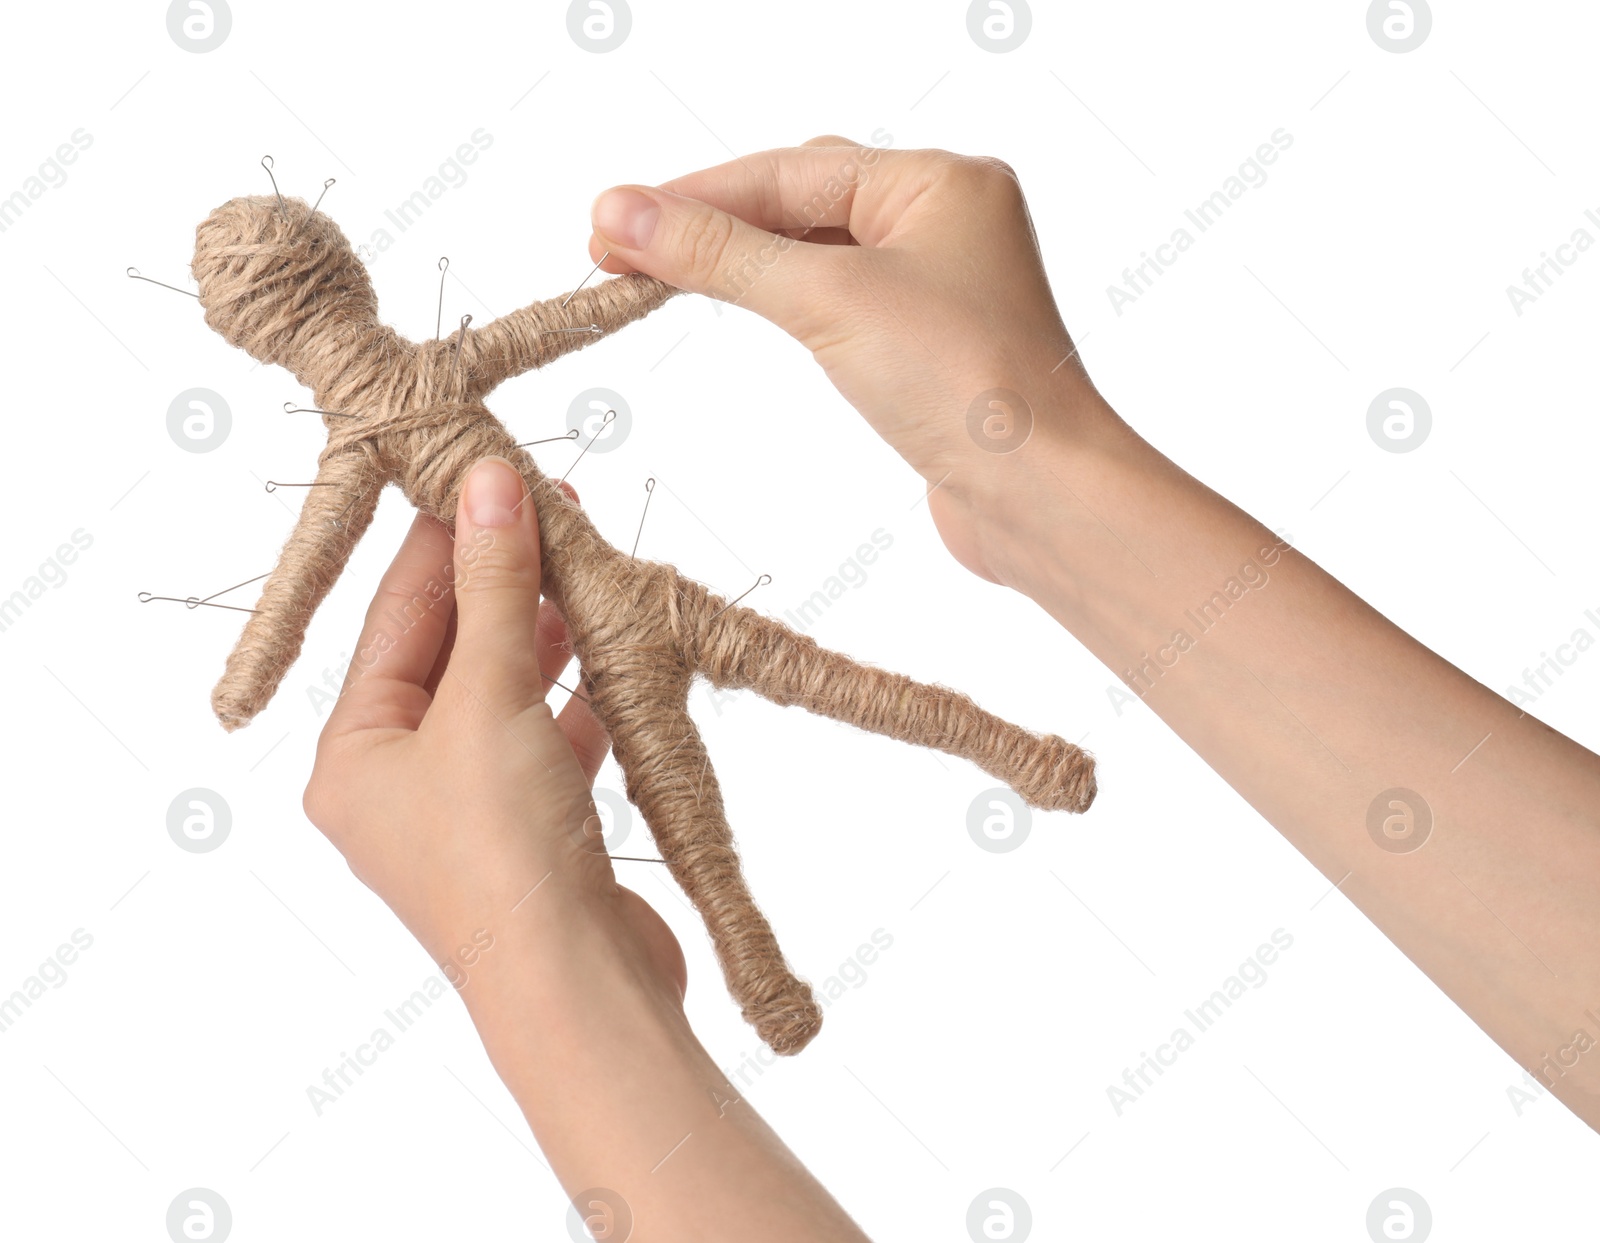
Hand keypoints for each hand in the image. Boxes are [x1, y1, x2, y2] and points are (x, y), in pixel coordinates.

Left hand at [301, 456, 685, 999]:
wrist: (576, 988)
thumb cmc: (503, 853)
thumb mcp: (490, 699)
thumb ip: (496, 589)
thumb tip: (490, 484)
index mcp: (352, 756)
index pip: (395, 620)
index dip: (444, 543)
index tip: (490, 478)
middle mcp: (396, 786)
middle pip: (449, 656)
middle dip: (502, 586)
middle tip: (555, 514)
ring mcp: (464, 816)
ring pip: (502, 699)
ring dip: (542, 638)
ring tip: (585, 573)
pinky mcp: (528, 837)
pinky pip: (545, 745)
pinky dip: (574, 703)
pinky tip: (606, 665)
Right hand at [587, 139, 1109, 580]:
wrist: (1040, 497)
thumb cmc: (966, 386)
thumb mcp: (828, 301)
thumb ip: (722, 255)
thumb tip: (623, 211)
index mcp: (941, 181)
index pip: (788, 172)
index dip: (691, 196)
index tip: (609, 220)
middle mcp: (946, 221)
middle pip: (800, 201)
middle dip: (710, 222)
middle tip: (620, 250)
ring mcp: (939, 284)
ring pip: (816, 252)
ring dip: (741, 261)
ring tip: (657, 274)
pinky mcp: (928, 344)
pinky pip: (837, 301)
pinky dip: (780, 299)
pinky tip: (741, 303)